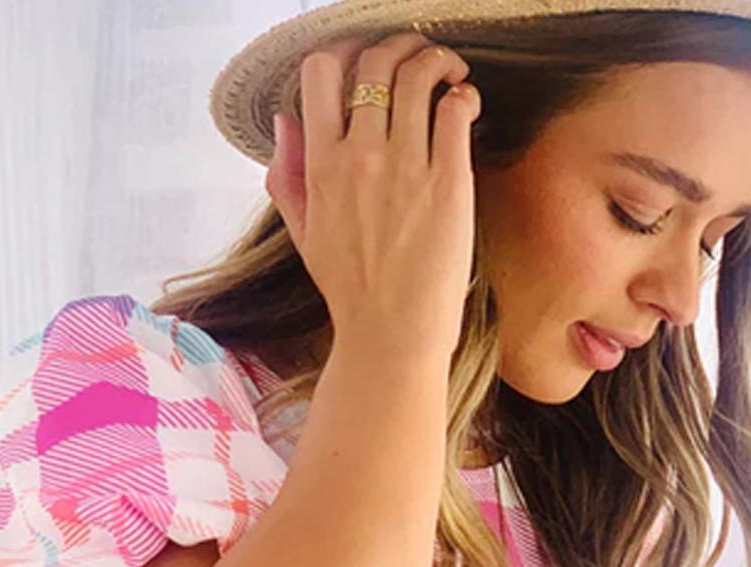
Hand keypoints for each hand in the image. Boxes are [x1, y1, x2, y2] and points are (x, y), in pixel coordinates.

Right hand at [266, 32, 480, 366]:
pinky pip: (455, 110)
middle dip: (400, 46)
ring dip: (437, 59)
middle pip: (374, 61)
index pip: (321, 71)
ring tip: (449, 74)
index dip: (346, 52)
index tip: (366, 63)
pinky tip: (465, 103)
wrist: (391, 336)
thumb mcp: (304, 233)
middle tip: (418, 58)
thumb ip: (288, 174)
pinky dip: (463, 94)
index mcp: (321, 165)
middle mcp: (360, 156)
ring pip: (417, 74)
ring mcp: (405, 167)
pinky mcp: (447, 182)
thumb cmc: (352, 290)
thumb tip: (285, 120)